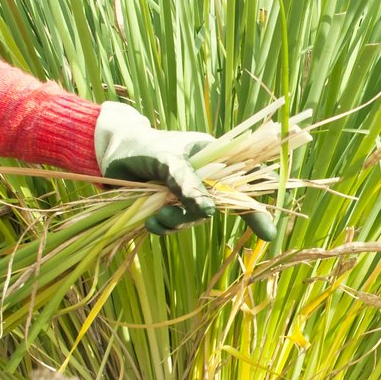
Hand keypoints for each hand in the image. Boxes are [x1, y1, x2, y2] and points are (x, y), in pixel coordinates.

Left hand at [93, 102, 275, 239]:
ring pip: (193, 219)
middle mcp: (204, 177)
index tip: (269, 234)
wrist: (111, 152)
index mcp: (213, 157)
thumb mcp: (165, 159)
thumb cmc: (142, 146)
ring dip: (175, 223)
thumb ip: (187, 182)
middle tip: (167, 219)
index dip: (255, 208)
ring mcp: (187, 193)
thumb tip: (210, 210)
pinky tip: (150, 221)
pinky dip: (164, 227)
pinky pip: (175, 225)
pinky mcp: (170, 206)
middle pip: (216, 206)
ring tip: (155, 218)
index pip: (242, 182)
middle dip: (195, 217)